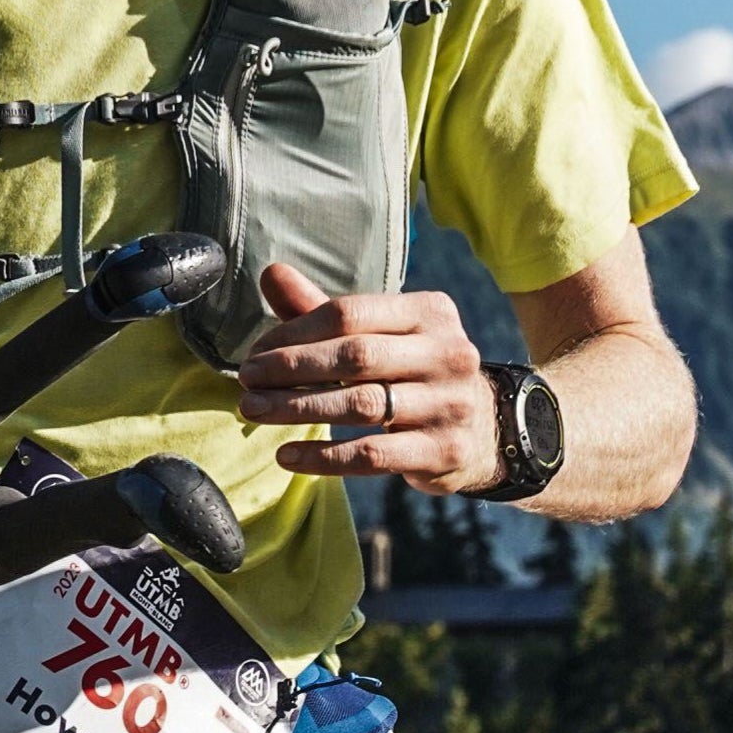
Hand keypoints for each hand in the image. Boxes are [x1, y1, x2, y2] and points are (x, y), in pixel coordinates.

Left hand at [237, 261, 498, 493]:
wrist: (485, 429)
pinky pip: (372, 454)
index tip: (257, 353)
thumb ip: (324, 309)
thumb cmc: (414, 374)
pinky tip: (287, 455)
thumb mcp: (380, 335)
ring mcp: (450, 404)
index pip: (349, 313)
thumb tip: (271, 273)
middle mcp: (448, 353)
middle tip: (246, 382)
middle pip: (354, 356)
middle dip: (291, 369)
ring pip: (360, 406)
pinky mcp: (444, 450)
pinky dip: (323, 458)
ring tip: (254, 412)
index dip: (295, 332)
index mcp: (430, 313)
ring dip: (297, 409)